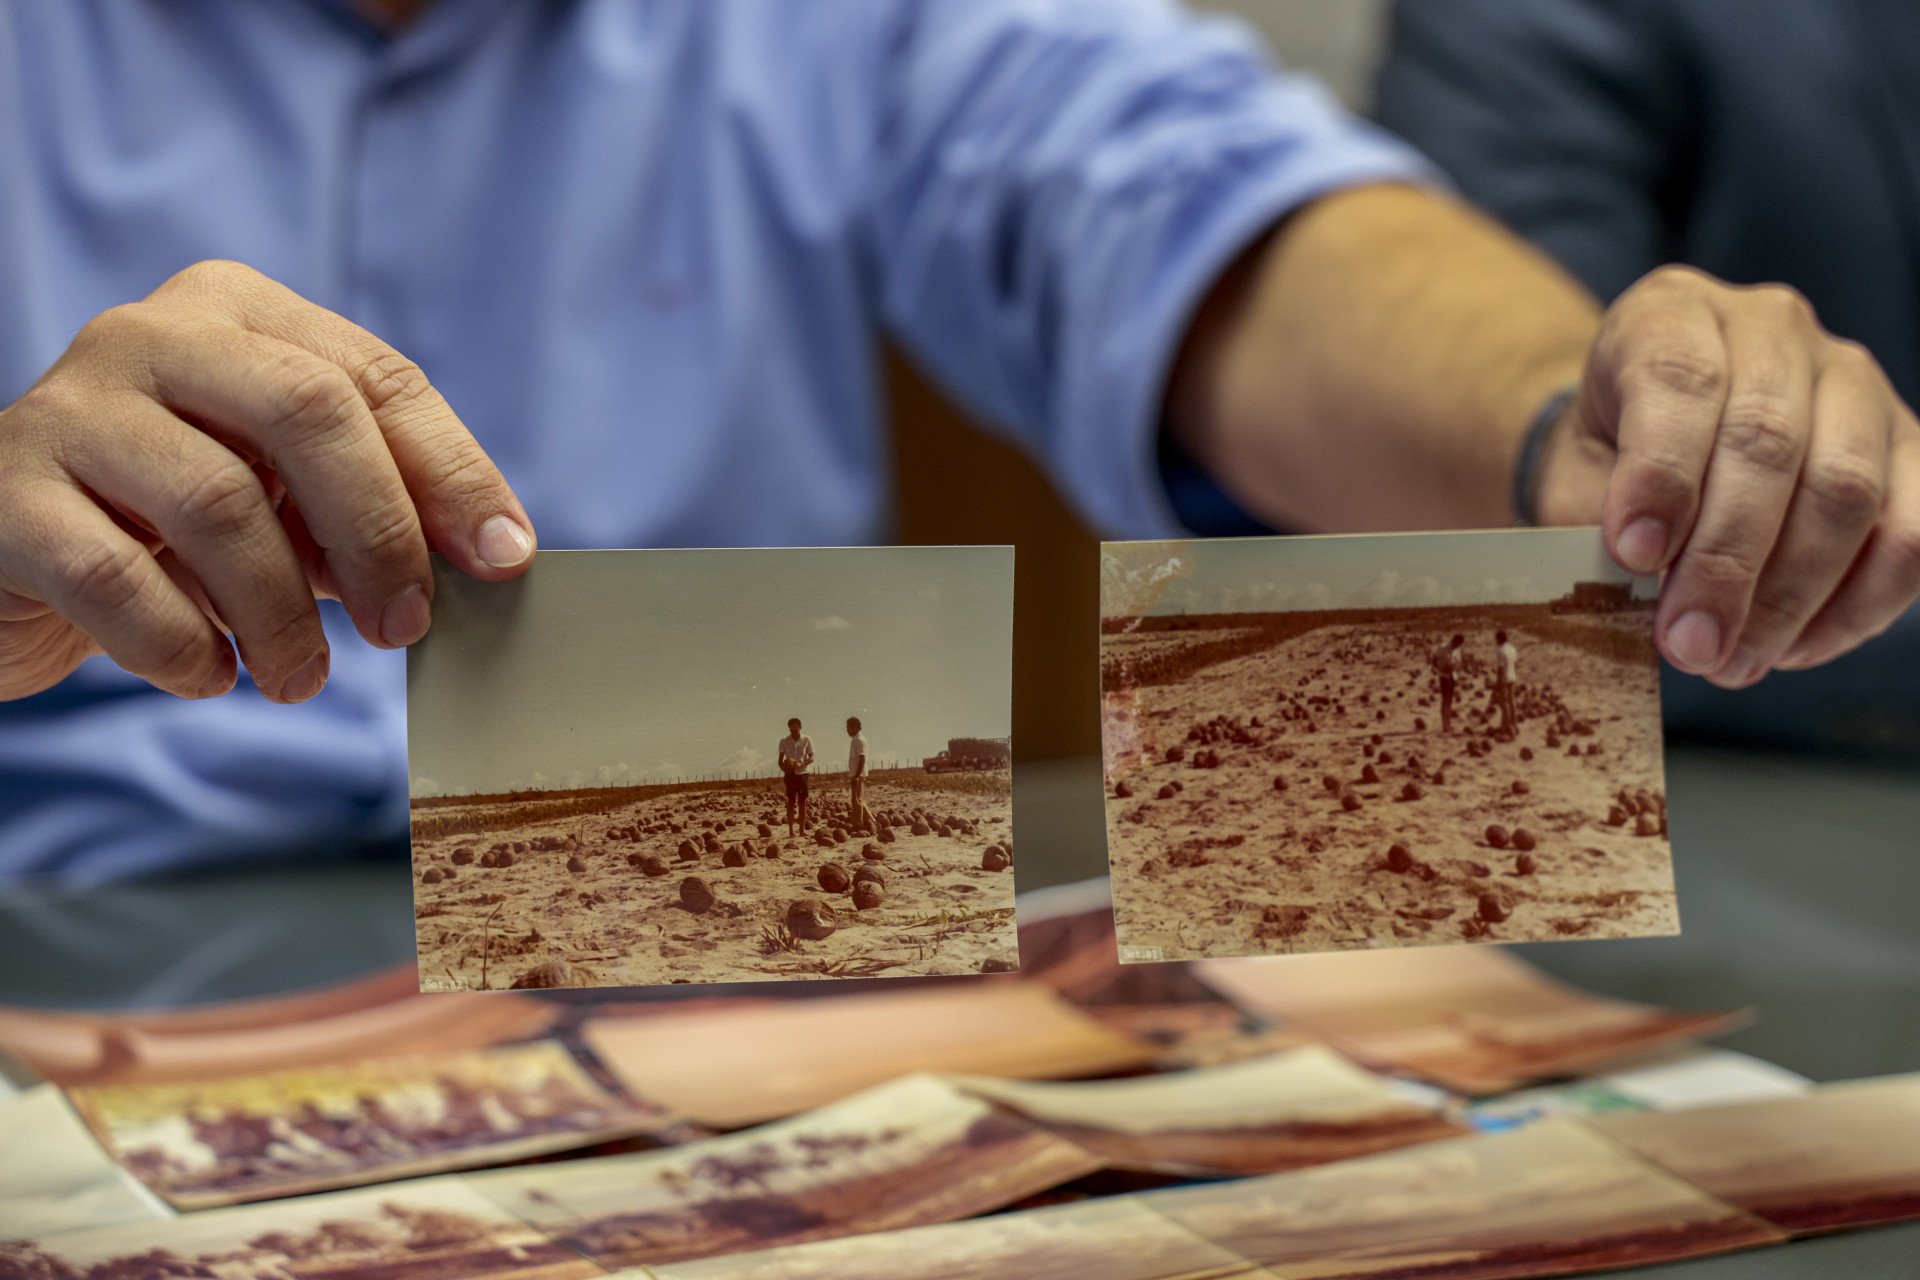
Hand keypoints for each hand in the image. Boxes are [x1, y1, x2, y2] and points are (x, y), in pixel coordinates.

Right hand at [0, 260, 536, 702]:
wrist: (11, 561)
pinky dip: (183, 644)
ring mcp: (68, 408)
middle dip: (377, 532)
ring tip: (301, 678)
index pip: (375, 379)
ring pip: (216, 502)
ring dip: (283, 614)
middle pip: (304, 410)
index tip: (503, 560)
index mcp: (239, 317)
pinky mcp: (4, 496)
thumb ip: (375, 508)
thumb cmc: (175, 530)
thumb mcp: (287, 503)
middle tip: (405, 628)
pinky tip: (209, 675)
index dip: (452, 472)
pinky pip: (115, 576)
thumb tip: (494, 554)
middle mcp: (150, 336)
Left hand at [1537, 266, 1919, 686]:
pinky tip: (1795, 648)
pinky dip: (1858, 604)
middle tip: (1689, 645)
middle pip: (1768, 443)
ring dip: (1791, 595)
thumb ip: (1601, 522)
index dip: (1661, 476)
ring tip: (1733, 662)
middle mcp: (1771, 328)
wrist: (1646, 445)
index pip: (1679, 382)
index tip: (1634, 558)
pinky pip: (1912, 531)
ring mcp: (1850, 380)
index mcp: (1671, 314)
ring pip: (1847, 488)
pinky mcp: (1907, 444)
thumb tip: (1644, 590)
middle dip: (1726, 562)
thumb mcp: (1575, 479)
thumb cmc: (1607, 465)